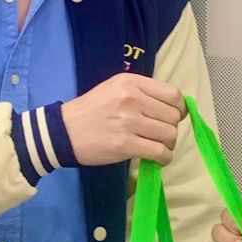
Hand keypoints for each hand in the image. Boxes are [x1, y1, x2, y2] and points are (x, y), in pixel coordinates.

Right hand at [62, 74, 184, 166]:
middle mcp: (132, 98)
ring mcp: (128, 122)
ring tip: (158, 148)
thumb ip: (142, 93)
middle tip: (160, 136)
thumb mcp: (114, 89)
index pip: (173, 95)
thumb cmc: (90, 111)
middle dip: (171, 129)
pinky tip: (158, 159)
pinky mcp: (124, 144)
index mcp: (131, 82)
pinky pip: (159, 152)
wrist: (62, 131)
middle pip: (173, 116)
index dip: (179, 109)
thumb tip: (172, 107)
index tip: (174, 118)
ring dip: (168, 145)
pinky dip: (164, 158)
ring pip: (169, 134)